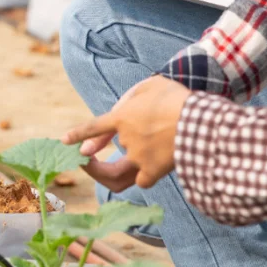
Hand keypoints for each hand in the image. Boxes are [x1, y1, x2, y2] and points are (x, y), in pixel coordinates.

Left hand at [63, 77, 191, 187]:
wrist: (202, 120)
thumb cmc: (177, 97)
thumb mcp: (149, 86)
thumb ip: (126, 101)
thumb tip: (109, 124)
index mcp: (123, 118)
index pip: (93, 128)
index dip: (78, 135)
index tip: (64, 141)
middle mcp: (127, 141)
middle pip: (101, 164)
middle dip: (91, 169)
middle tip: (85, 164)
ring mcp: (141, 159)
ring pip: (118, 177)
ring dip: (107, 177)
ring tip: (104, 173)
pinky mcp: (157, 171)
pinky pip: (141, 180)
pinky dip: (139, 177)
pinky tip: (139, 173)